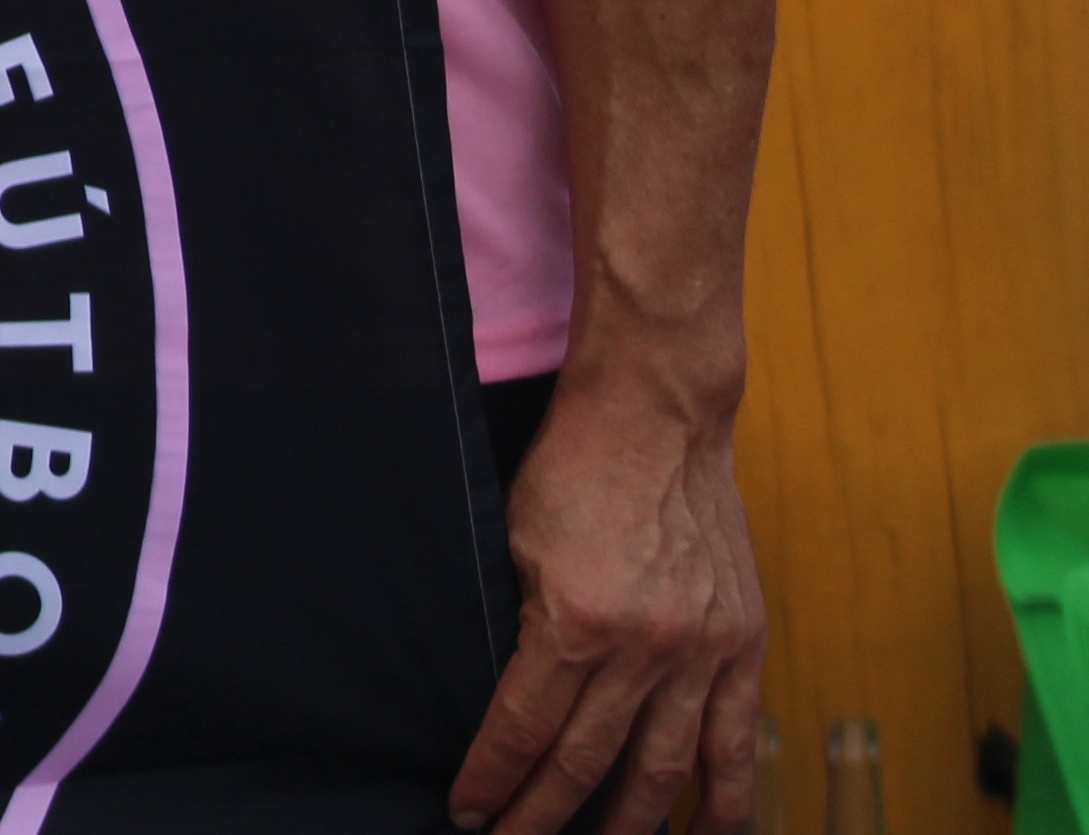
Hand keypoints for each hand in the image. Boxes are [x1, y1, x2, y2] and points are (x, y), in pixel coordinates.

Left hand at [449, 364, 764, 834]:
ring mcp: (701, 650)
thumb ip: (522, 624)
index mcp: (575, 620)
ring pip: (664, 768)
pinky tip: (705, 833)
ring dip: (627, 822)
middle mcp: (645, 647)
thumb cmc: (572, 470)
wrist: (655, 418)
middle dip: (543, 814)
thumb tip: (512, 702)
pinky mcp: (743, 644)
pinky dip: (722, 796)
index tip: (468, 811)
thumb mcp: (516, 543)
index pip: (524, 728)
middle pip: (588, 762)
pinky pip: (737, 741)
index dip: (494, 778)